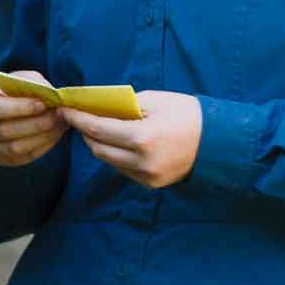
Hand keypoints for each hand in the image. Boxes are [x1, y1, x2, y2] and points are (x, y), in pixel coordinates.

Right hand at [0, 72, 65, 166]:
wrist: (3, 105)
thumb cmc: (11, 88)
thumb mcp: (20, 78)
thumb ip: (33, 85)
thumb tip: (52, 97)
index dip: (18, 108)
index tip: (42, 104)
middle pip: (2, 131)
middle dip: (34, 124)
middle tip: (57, 115)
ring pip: (12, 149)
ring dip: (40, 137)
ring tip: (59, 124)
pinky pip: (19, 159)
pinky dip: (40, 147)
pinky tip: (53, 135)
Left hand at [62, 91, 201, 188]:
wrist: (218, 141)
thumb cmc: (187, 114)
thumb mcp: (155, 101)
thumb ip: (124, 107)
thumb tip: (99, 109)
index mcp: (142, 137)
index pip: (99, 129)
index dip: (79, 118)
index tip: (66, 108)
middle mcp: (141, 161)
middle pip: (98, 149)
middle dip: (86, 132)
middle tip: (80, 118)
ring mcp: (146, 176)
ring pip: (109, 161)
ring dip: (99, 145)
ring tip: (97, 129)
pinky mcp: (151, 184)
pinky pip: (124, 169)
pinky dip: (116, 155)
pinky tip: (117, 143)